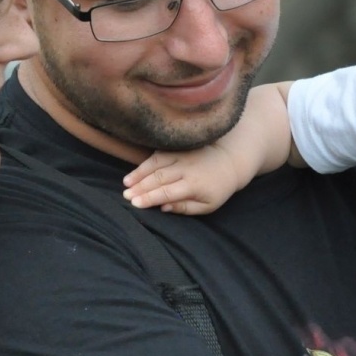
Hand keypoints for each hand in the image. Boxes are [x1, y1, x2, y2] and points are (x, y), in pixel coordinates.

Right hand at [123, 145, 247, 214]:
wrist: (230, 161)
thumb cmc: (217, 188)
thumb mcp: (207, 205)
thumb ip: (185, 208)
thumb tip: (163, 208)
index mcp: (194, 185)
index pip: (167, 192)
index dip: (150, 198)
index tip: (135, 204)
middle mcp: (186, 168)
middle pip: (158, 178)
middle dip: (140, 188)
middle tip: (126, 196)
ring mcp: (182, 155)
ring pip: (156, 164)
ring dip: (139, 174)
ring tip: (126, 184)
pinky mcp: (179, 148)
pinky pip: (159, 154)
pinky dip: (146, 162)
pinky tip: (135, 171)